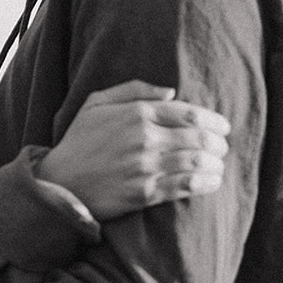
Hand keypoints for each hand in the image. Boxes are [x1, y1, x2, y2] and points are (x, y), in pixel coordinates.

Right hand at [39, 81, 229, 220]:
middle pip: (198, 137)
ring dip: (215, 164)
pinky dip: (205, 183)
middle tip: (222, 148)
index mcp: (136, 113)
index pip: (189, 113)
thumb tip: (170, 92)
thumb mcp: (97, 103)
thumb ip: (134, 90)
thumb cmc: (79, 140)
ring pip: (196, 162)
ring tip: (218, 166)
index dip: (213, 120)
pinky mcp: (144, 193)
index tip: (223, 127)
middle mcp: (144, 138)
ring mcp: (145, 167)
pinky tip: (211, 182)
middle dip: (218, 144)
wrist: (59, 181)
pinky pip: (185, 186)